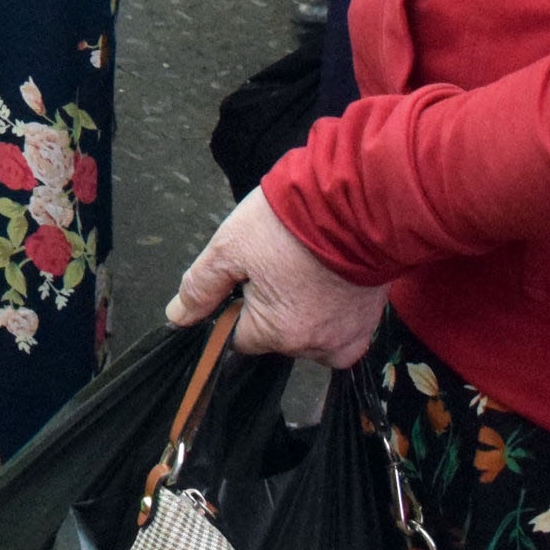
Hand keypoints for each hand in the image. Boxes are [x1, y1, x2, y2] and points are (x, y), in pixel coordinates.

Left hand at [168, 189, 387, 368]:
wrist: (357, 203)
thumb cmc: (289, 225)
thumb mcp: (229, 248)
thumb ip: (201, 287)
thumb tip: (177, 317)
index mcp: (277, 333)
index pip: (240, 338)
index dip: (237, 306)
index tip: (247, 275)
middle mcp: (315, 346)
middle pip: (277, 336)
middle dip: (272, 306)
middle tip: (278, 263)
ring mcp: (348, 337)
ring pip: (311, 335)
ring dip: (303, 310)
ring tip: (304, 268)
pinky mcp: (372, 323)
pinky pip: (343, 333)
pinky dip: (333, 315)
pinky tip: (328, 284)